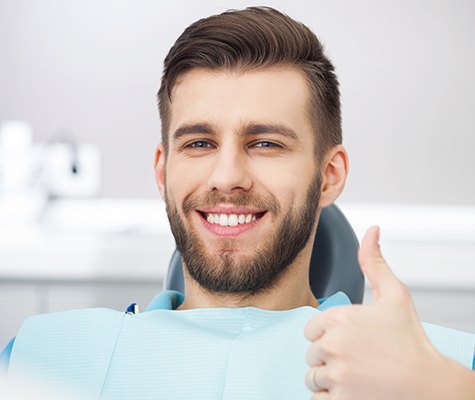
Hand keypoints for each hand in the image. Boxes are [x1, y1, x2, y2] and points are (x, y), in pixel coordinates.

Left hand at [304, 226, 472, 399]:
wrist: (430, 386)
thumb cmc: (411, 341)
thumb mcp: (395, 295)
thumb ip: (374, 262)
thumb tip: (372, 230)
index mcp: (338, 317)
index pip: (311, 329)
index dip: (328, 336)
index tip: (351, 341)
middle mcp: (332, 345)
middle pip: (311, 354)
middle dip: (329, 358)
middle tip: (358, 360)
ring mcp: (335, 375)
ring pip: (313, 377)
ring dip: (329, 379)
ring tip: (357, 376)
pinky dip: (330, 398)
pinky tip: (353, 391)